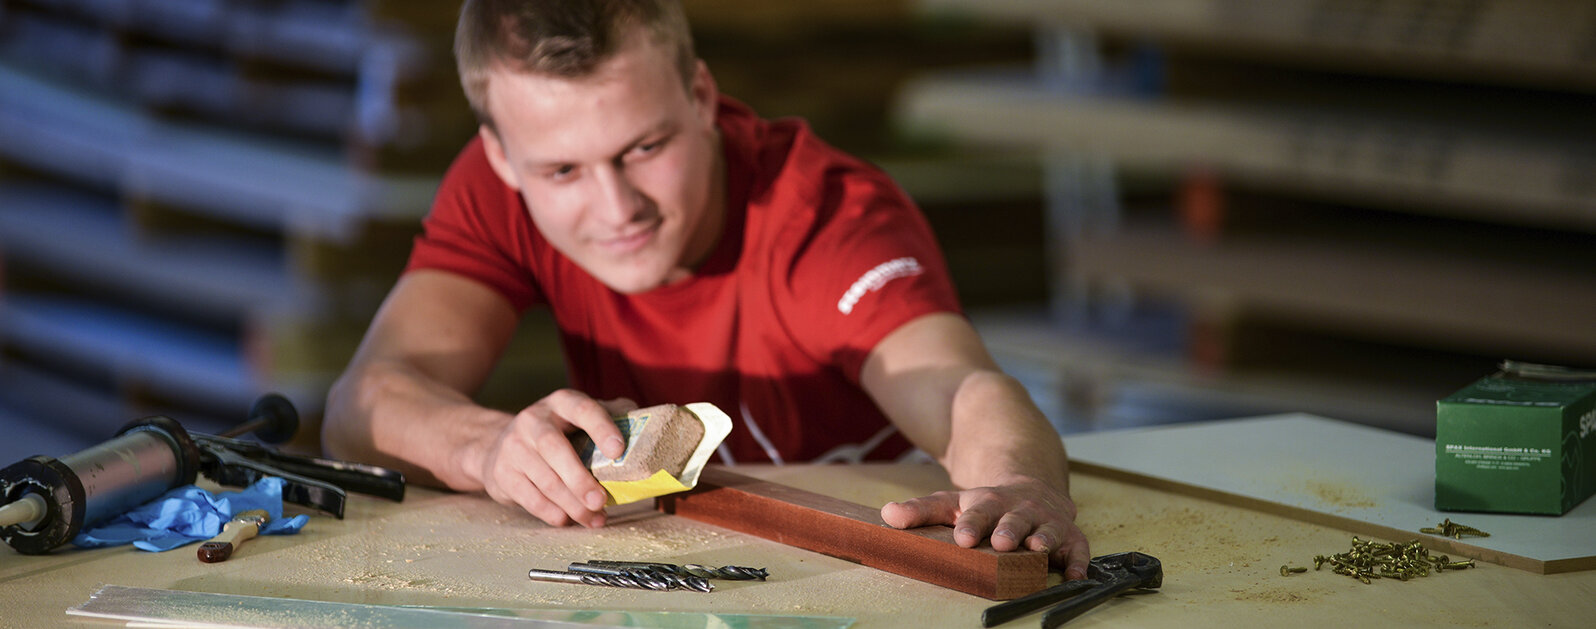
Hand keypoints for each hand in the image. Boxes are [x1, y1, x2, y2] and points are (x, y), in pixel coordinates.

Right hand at [472, 389, 635, 527]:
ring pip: (543, 478)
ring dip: (571, 503)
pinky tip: (567, 520)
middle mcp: (533, 420)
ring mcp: (513, 446)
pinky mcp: (502, 473)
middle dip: (579, 478)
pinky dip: (550, 512)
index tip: (618, 450)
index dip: (601, 428)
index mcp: (561, 403)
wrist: (499, 445)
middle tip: (601, 501)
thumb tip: (649, 424)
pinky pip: (528, 497)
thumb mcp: (581, 419)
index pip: (582, 409)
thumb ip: (613, 417)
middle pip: (554, 448)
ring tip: (593, 519)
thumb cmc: (557, 434)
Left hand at [880, 476, 1089, 579]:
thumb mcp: (952, 502)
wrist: (1031, 489)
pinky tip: (1075, 574)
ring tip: (1038, 551)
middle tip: (1002, 543)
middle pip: (1013, 519)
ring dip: (1043, 540)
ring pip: (1046, 530)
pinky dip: (1079, 561)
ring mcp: (1045, 523)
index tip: (963, 537)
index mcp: (988, 503)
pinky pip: (1078, 548)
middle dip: (1009, 530)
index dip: (970, 524)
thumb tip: (888, 516)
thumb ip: (921, 511)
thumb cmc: (987, 504)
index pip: (976, 512)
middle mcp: (1019, 511)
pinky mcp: (1069, 536)